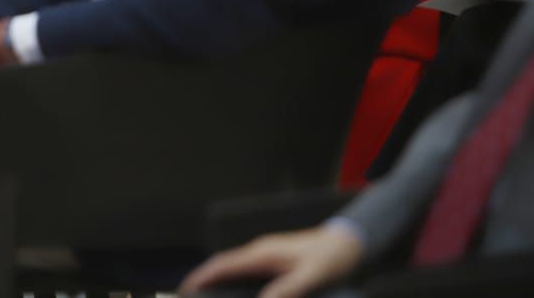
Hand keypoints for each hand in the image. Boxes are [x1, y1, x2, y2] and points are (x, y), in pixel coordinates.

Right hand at [179, 225, 363, 297]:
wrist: (348, 241)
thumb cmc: (331, 257)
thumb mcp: (311, 276)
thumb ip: (287, 289)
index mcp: (263, 253)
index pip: (224, 264)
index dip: (203, 276)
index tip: (186, 288)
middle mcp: (260, 251)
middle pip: (224, 264)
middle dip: (204, 277)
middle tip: (187, 293)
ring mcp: (266, 253)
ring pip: (233, 266)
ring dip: (216, 277)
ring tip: (204, 293)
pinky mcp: (274, 258)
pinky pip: (245, 268)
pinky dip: (231, 277)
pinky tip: (233, 289)